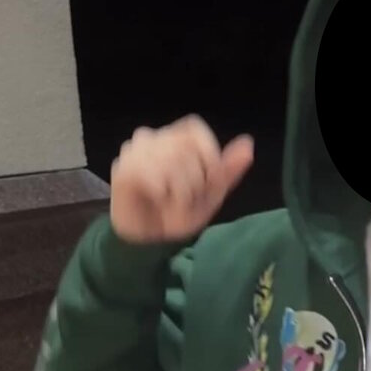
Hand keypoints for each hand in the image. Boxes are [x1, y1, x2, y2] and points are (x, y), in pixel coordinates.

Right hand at [110, 115, 253, 243]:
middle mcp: (153, 138)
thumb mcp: (212, 193)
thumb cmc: (178, 213)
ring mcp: (135, 151)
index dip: (208, 155)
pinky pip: (153, 175)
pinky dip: (163, 195)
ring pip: (171, 161)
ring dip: (180, 193)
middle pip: (187, 148)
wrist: (149, 240)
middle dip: (196, 182)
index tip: (211, 182)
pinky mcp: (122, 169)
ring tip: (172, 205)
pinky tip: (158, 202)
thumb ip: (228, 168)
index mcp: (176, 139)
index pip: (196, 130)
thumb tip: (248, 143)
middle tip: (186, 201)